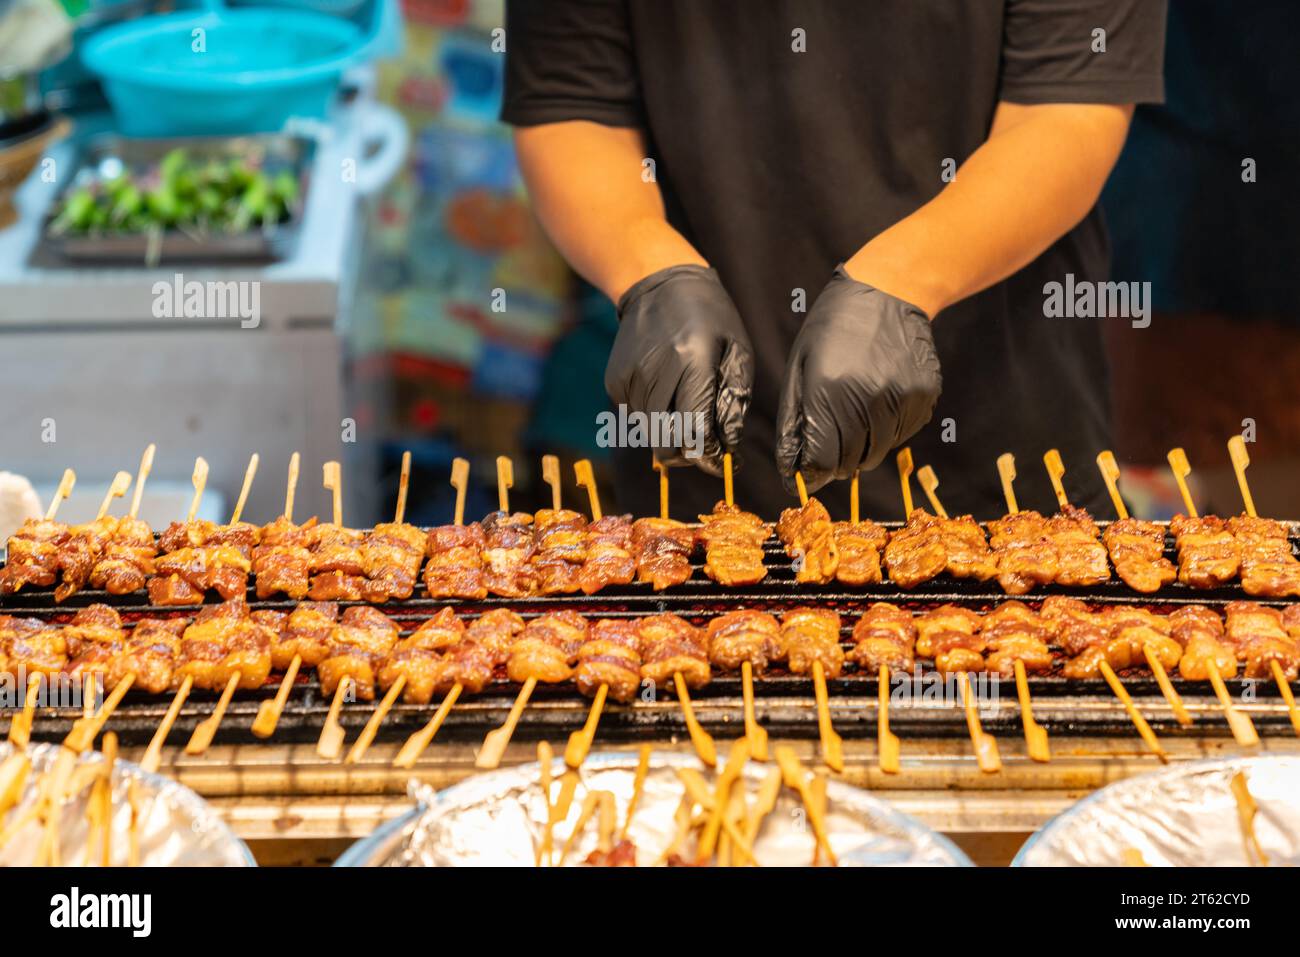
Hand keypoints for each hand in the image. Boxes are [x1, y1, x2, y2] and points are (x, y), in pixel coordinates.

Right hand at [605, 265, 752, 475]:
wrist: (658, 282)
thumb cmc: (710, 317)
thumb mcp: (736, 352)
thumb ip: (734, 401)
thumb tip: (728, 446)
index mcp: (693, 362)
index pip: (697, 431)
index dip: (710, 457)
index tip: (721, 462)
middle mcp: (656, 371)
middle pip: (667, 442)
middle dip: (687, 454)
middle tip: (703, 447)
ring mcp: (631, 376)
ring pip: (649, 433)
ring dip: (670, 432)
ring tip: (685, 406)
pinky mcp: (615, 379)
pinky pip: (634, 415)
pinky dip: (652, 414)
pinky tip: (664, 388)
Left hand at [776, 267, 941, 493]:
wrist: (889, 291)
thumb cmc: (833, 328)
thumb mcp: (800, 366)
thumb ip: (793, 421)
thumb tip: (789, 469)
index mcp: (828, 389)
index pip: (821, 460)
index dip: (811, 474)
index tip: (805, 475)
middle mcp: (867, 398)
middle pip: (849, 462)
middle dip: (833, 463)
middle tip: (827, 444)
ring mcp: (900, 398)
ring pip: (876, 452)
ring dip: (860, 447)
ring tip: (852, 415)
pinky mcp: (923, 397)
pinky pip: (901, 435)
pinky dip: (885, 430)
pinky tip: (877, 401)